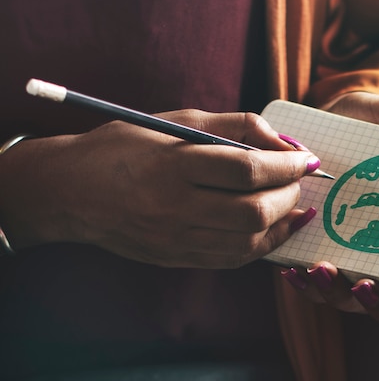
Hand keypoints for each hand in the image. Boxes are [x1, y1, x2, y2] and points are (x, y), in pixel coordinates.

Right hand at [0, 110, 320, 267]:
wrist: (70, 191)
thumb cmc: (126, 145)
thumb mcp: (177, 121)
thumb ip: (234, 126)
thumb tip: (283, 142)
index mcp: (173, 164)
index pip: (247, 170)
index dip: (287, 164)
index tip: (306, 158)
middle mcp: (174, 207)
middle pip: (254, 212)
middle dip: (290, 195)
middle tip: (299, 179)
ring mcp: (174, 240)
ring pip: (248, 244)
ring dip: (283, 224)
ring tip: (296, 204)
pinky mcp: (175, 258)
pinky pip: (231, 259)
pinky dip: (262, 245)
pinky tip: (275, 227)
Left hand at [280, 92, 378, 321]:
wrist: (332, 112)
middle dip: (368, 301)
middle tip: (357, 283)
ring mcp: (344, 251)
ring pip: (339, 295)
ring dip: (328, 292)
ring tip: (318, 269)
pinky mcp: (311, 243)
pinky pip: (305, 276)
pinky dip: (300, 279)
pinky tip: (291, 267)